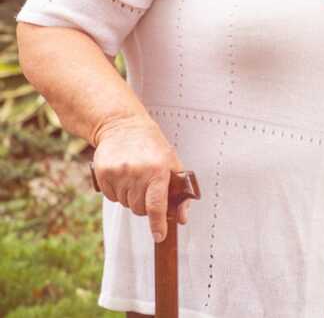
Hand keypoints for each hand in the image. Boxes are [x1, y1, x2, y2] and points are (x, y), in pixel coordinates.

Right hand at [91, 115, 186, 241]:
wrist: (122, 125)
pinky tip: (122, 175)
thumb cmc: (151, 145)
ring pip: (125, 204)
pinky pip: (112, 197)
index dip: (158, 223)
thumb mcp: (172, 163)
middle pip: (139, 208)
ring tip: (135, 176)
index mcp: (158, 170)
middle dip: (145, 205)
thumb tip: (182, 219)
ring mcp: (118, 174)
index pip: (157, 205)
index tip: (160, 236)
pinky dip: (118, 192)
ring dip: (131, 197)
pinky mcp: (103, 175)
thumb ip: (178, 192)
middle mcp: (137, 173)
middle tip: (147, 188)